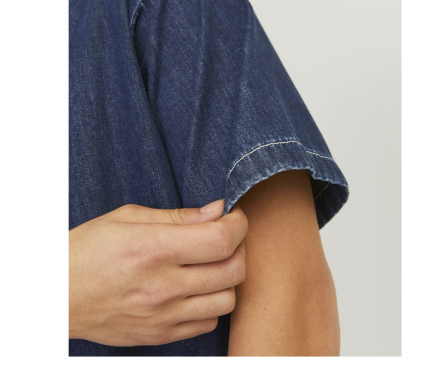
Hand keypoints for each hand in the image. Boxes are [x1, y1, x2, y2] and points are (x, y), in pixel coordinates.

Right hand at [69, 199, 247, 345]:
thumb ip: (179, 216)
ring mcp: (162, 316)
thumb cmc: (89, 248)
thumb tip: (217, 210)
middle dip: (240, 247)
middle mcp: (162, 286)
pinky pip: (208, 323)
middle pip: (233, 270)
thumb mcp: (128, 218)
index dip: (238, 224)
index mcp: (153, 249)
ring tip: (213, 263)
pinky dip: (211, 303)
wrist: (56, 295)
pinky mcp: (160, 335)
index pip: (221, 239)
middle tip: (226, 236)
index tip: (234, 217)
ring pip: (227, 300)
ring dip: (228, 278)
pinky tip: (196, 288)